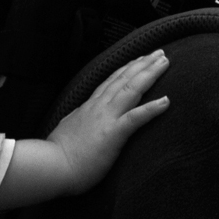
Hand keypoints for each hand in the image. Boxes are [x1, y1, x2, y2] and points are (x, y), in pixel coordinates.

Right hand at [46, 49, 170, 192]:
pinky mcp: (113, 134)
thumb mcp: (68, 128)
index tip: (140, 58)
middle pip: (125, 78)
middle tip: (160, 52)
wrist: (51, 166)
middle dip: (144, 63)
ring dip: (150, 74)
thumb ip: (78, 120)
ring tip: (165, 62)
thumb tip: (79, 117)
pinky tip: (166, 101)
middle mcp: (99, 107)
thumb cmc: (58, 153)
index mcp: (90, 106)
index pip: (111, 81)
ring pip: (132, 89)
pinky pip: (136, 118)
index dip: (127, 68)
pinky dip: (152, 108)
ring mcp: (106, 118)